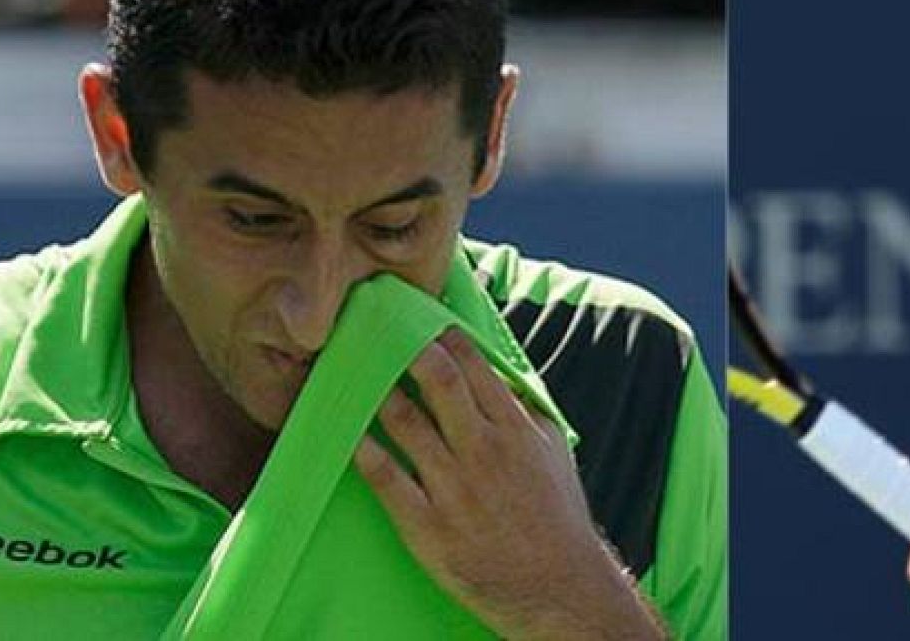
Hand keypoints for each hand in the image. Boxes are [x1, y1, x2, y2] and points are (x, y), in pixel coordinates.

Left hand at [354, 328, 665, 639]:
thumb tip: (499, 373)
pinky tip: (353, 434)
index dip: (445, 339)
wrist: (556, 586)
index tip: (425, 323)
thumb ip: (525, 410)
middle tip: (383, 333)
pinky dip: (366, 451)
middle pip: (437, 383)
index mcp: (515, 430)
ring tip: (361, 376)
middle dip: (409, 351)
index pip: (474, 368)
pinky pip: (386, 478)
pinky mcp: (427, 526)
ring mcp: (453, 489)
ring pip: (405, 423)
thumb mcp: (553, 451)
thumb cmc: (555, 515)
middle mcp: (483, 452)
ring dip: (380, 394)